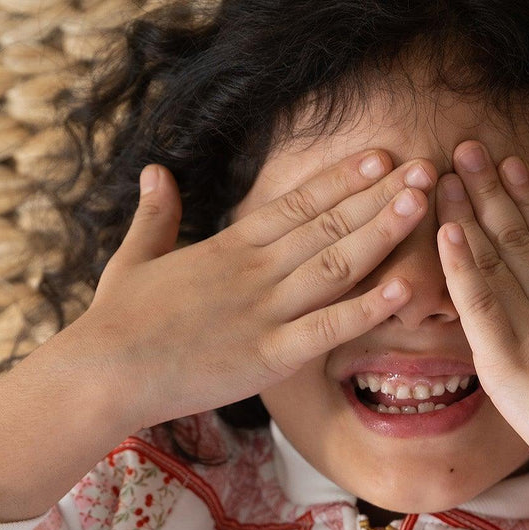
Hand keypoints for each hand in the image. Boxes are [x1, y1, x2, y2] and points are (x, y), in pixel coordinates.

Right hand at [76, 149, 429, 431]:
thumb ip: (156, 215)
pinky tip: (404, 289)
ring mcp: (264, 313)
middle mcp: (254, 272)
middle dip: (379, 196)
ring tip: (421, 204)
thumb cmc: (116, 322)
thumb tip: (155, 171)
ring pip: (335, 265)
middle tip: (427, 168)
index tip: (380, 156)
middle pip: (328, 224)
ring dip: (381, 233)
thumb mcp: (134, 258)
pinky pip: (327, 329)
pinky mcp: (267, 357)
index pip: (296, 202)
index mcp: (229, 248)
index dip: (342, 178)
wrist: (101, 372)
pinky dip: (366, 309)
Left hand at [433, 140, 528, 505]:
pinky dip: (457, 267)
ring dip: (465, 213)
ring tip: (441, 171)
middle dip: (489, 188)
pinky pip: (478, 306)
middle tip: (464, 146)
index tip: (513, 163)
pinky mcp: (509, 364)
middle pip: (519, 236)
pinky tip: (441, 231)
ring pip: (494, 259)